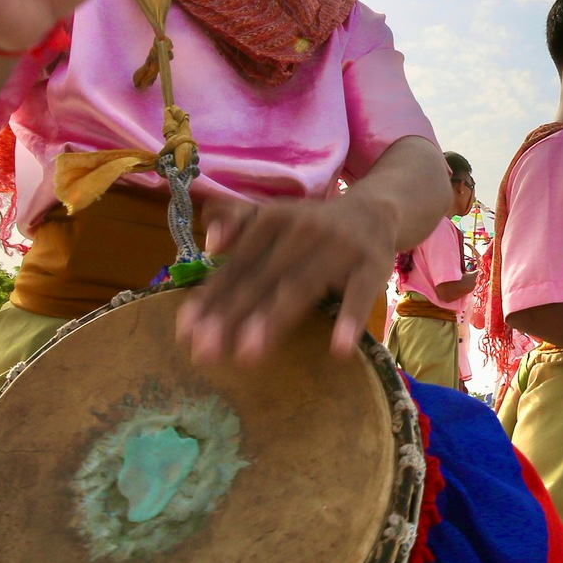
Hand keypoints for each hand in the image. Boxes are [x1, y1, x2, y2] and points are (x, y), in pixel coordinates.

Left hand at [176, 194, 395, 363]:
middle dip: (232, 315)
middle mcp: (303, 230)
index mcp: (273, 220)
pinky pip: (360, 294)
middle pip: (262, 278)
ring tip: (249, 353)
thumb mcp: (273, 216)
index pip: (237, 265)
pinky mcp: (373, 264)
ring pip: (302, 286)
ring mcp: (339, 247)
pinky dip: (351, 320)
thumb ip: (237, 224)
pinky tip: (338, 349)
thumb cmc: (312, 225)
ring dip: (274, 319)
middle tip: (205, 351)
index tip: (185, 332)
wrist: (376, 209)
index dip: (211, 298)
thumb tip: (209, 242)